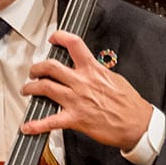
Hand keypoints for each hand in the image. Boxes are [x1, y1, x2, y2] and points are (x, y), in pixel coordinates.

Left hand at [20, 30, 151, 150]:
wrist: (137, 124)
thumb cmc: (129, 104)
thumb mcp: (114, 78)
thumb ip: (97, 72)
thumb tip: (88, 67)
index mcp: (93, 70)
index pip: (75, 45)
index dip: (60, 37)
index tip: (53, 38)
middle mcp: (82, 82)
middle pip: (51, 67)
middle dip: (37, 68)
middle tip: (34, 71)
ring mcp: (76, 100)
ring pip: (45, 88)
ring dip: (31, 88)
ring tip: (28, 90)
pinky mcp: (75, 119)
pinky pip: (50, 121)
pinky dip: (36, 125)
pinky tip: (28, 127)